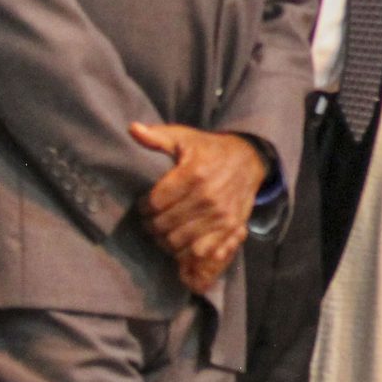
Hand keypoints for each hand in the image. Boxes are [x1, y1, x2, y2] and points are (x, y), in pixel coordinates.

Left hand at [130, 125, 265, 287]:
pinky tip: (181, 241)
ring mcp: (220, 215)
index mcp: (194, 174)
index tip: (143, 205)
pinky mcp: (230, 228)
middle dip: (151, 225)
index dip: (143, 207)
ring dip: (165, 240)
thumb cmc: (210, 150)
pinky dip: (186, 252)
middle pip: (164, 225)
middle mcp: (208, 197)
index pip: (155, 203)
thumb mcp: (184, 138)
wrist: (249, 160)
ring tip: (163, 231)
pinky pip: (201, 251)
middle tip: (151, 220)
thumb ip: (157, 137)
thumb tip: (133, 129)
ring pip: (178, 241)